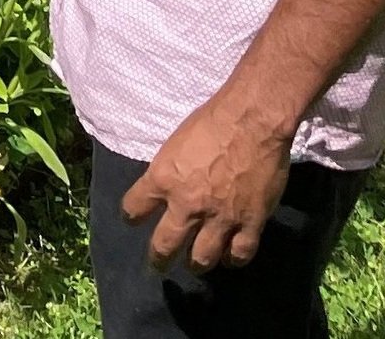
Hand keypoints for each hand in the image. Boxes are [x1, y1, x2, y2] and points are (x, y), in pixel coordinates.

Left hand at [120, 98, 291, 273]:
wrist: (252, 121)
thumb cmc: (212, 121)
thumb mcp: (176, 143)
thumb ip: (170, 171)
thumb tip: (168, 186)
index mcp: (164, 179)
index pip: (135, 207)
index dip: (131, 215)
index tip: (132, 219)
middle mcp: (187, 204)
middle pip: (164, 245)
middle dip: (158, 258)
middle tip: (158, 263)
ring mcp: (219, 218)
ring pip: (201, 258)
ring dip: (195, 263)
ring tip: (194, 263)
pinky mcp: (250, 223)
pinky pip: (239, 254)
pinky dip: (233, 258)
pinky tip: (229, 256)